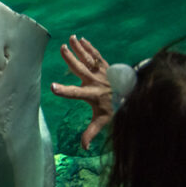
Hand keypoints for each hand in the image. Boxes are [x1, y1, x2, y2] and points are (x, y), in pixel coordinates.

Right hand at [50, 35, 111, 149]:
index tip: (52, 87)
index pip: (74, 93)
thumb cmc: (114, 108)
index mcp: (91, 95)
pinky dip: (89, 47)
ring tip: (70, 38)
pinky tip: (81, 40)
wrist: (132, 95)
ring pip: (88, 58)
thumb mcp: (102, 121)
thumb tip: (83, 148)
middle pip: (80, 68)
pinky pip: (96, 54)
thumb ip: (91, 132)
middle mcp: (94, 81)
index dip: (64, 91)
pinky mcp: (105, 65)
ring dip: (79, 48)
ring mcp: (100, 71)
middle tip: (62, 49)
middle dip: (71, 59)